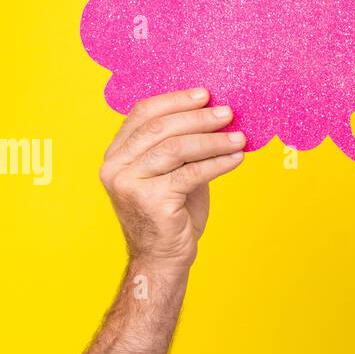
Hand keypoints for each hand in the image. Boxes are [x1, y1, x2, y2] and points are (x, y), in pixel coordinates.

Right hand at [98, 87, 245, 270]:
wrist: (164, 259)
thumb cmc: (172, 215)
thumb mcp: (174, 173)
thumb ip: (183, 147)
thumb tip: (216, 116)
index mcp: (116, 155)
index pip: (142, 114)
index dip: (175, 100)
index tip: (205, 94)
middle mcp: (115, 167)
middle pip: (159, 128)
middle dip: (197, 117)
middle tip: (227, 113)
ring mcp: (129, 184)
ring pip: (175, 148)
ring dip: (212, 140)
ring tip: (239, 137)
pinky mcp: (150, 200)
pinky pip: (190, 173)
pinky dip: (217, 163)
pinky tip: (237, 158)